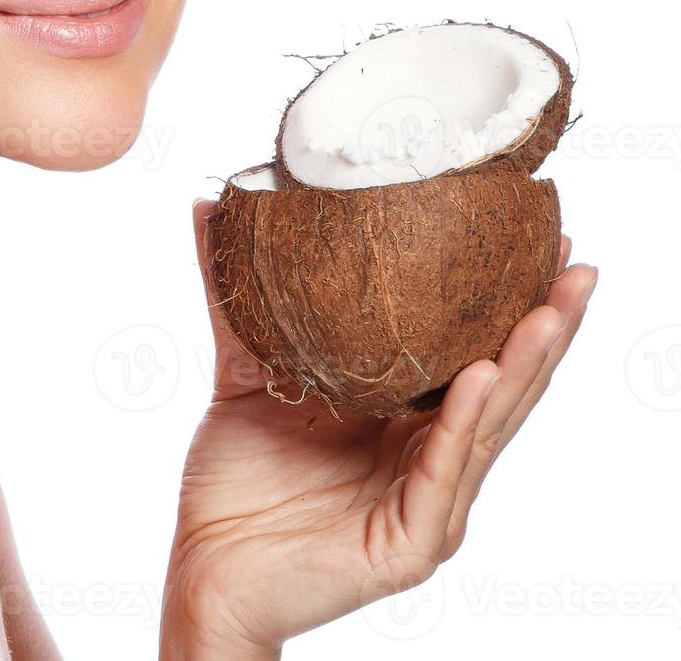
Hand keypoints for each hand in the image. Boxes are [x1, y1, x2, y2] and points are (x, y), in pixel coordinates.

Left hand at [159, 198, 599, 657]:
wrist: (203, 569)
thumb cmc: (233, 484)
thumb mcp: (243, 377)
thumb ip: (236, 302)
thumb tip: (209, 207)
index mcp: (402, 420)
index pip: (471, 351)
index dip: (506, 300)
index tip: (535, 237)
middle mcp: (427, 457)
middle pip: (502, 384)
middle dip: (543, 324)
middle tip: (573, 263)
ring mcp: (426, 501)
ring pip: (488, 425)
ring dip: (523, 366)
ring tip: (549, 308)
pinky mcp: (410, 541)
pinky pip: (442, 473)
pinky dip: (463, 424)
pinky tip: (483, 376)